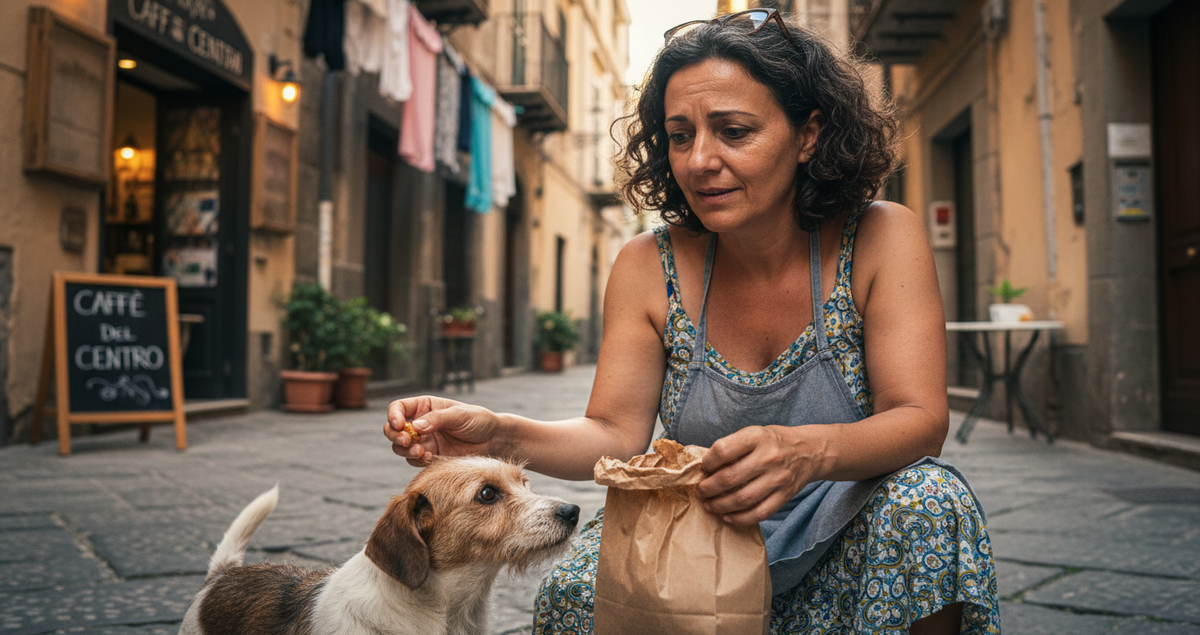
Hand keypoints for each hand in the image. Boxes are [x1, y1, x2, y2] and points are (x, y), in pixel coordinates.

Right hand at [384, 396, 499, 466]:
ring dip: (405, 450)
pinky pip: (413, 460)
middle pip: (392, 429)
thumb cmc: (478, 421)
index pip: (398, 407)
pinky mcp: (430, 456)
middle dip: (395, 435)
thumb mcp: (459, 415)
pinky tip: (430, 458)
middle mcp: (420, 423)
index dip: (393, 415)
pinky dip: (417, 460)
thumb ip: (437, 419)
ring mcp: (424, 440)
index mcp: (425, 406)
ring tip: (421, 451)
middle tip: (407, 440)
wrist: (493, 440)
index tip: (399, 425)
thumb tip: (415, 426)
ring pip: (400, 446)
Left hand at [696, 425, 827, 524]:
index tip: (703, 468)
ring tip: (709, 505)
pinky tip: (727, 516)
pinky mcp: (785, 496)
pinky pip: (759, 513)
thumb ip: (731, 448)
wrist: (808, 452)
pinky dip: (739, 518)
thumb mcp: (753, 433)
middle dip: (708, 488)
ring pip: (742, 499)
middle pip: (729, 478)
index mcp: (757, 437)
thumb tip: (705, 470)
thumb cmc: (772, 442)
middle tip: (701, 491)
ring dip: (719, 506)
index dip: (707, 462)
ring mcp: (778, 478)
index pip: (723, 450)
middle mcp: (768, 457)